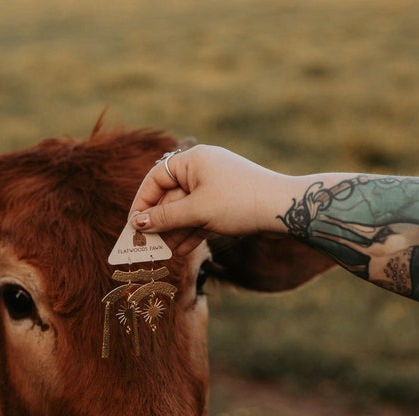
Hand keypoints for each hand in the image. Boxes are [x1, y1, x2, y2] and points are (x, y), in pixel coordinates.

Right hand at [129, 145, 289, 254]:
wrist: (284, 209)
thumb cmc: (239, 202)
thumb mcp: (197, 211)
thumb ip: (165, 217)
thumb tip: (138, 223)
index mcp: (192, 161)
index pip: (155, 178)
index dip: (142, 202)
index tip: (134, 225)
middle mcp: (202, 170)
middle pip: (170, 196)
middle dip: (160, 222)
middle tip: (149, 245)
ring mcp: (215, 186)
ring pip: (186, 209)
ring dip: (175, 231)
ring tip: (165, 252)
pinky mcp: (226, 202)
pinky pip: (201, 216)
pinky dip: (192, 231)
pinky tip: (182, 250)